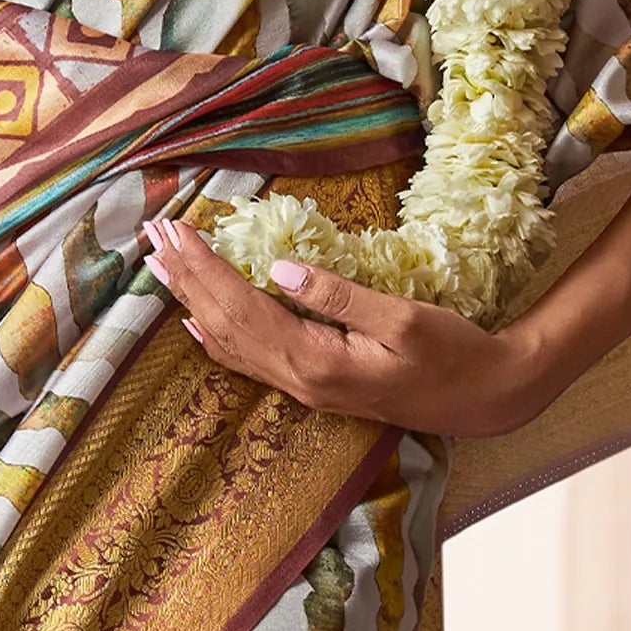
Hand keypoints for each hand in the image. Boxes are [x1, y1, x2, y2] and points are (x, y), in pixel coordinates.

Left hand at [142, 218, 551, 439]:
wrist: (479, 399)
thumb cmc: (450, 352)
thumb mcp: (402, 317)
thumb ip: (339, 296)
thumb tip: (281, 269)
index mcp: (316, 359)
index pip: (243, 306)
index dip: (205, 268)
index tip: (174, 231)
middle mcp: (299, 379)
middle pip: (226, 325)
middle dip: (187, 280)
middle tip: (152, 238)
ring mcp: (304, 387)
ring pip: (232, 344)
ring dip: (194, 303)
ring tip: (163, 269)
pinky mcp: (314, 386)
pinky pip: (252, 362)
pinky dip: (219, 339)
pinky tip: (197, 325)